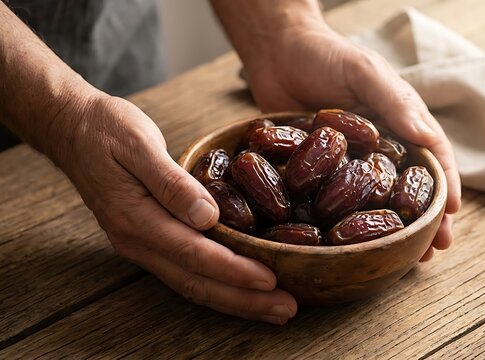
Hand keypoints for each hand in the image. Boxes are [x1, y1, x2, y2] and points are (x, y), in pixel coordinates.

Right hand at [56, 92, 296, 323]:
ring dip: (235, 300)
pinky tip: (242, 291)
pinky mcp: (150, 240)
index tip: (270, 279)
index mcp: (135, 217)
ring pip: (192, 284)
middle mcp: (138, 241)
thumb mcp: (138, 143)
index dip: (233, 270)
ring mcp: (141, 245)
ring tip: (274, 309)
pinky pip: (187, 273)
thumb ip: (171, 182)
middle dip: (243, 299)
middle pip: (196, 281)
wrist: (71, 129)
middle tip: (287, 309)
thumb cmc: (105, 130)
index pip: (193, 253)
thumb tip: (208, 215)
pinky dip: (218, 286)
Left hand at [244, 22, 461, 260]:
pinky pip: (339, 199)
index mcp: (399, 120)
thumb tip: (424, 135)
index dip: (444, 185)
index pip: (432, 155)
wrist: (276, 53)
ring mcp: (352, 160)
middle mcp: (381, 145)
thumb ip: (393, 100)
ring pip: (379, 200)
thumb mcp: (364, 72)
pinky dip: (351, 222)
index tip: (450, 215)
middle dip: (425, 219)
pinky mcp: (322, 170)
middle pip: (409, 186)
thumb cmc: (325, 55)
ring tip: (406, 258)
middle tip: (434, 250)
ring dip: (394, 228)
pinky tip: (355, 246)